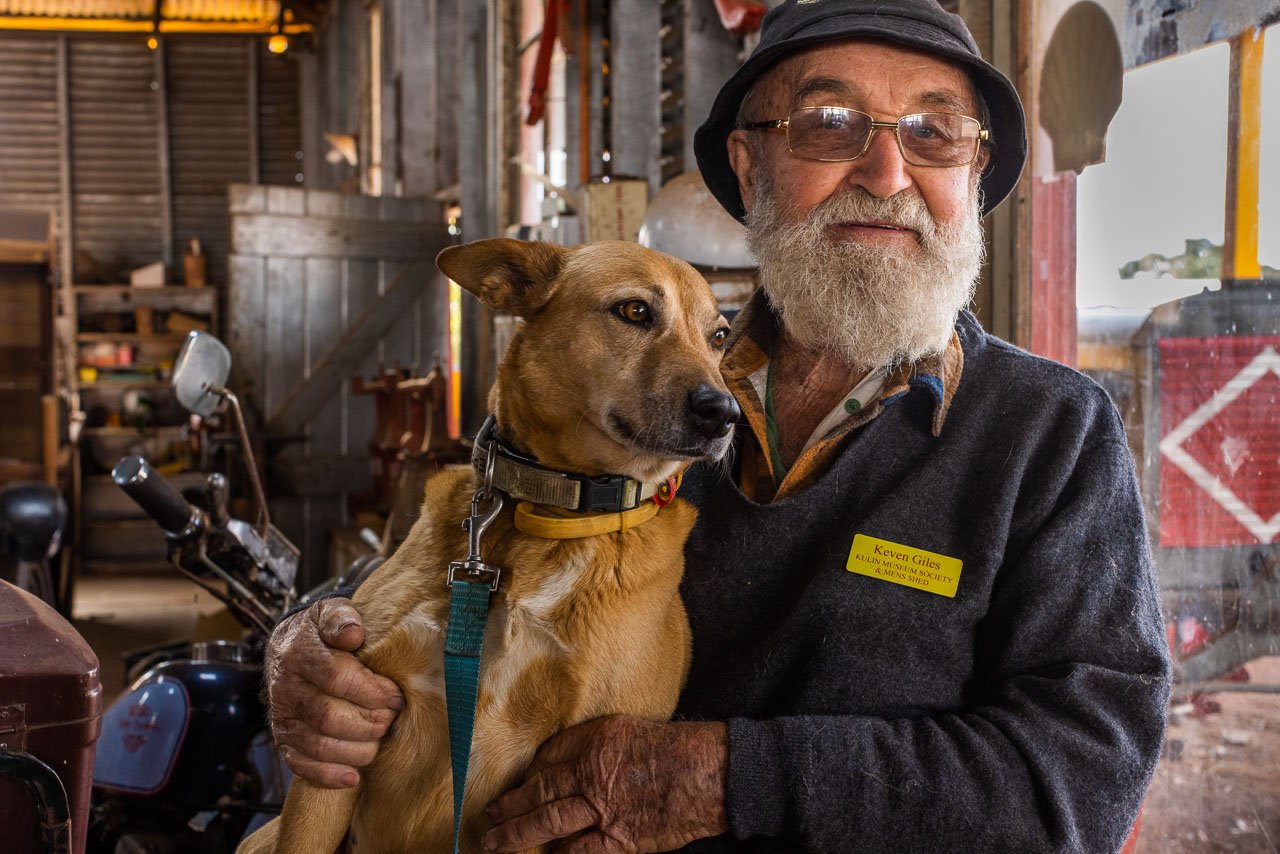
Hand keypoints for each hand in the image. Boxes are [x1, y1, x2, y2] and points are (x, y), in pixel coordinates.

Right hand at [264, 598, 404, 787]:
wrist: (289, 647)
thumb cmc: (321, 632)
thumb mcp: (330, 612)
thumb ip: (342, 618)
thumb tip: (354, 634)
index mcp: (299, 654)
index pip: (336, 678)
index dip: (372, 691)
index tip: (396, 695)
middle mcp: (286, 689)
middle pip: (329, 718)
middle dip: (369, 723)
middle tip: (391, 718)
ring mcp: (283, 717)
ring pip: (319, 746)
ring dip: (357, 749)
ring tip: (379, 738)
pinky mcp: (284, 740)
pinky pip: (302, 766)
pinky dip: (329, 775)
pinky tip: (353, 775)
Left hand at [482, 716, 727, 852]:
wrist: (710, 774)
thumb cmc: (678, 749)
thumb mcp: (630, 730)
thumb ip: (596, 745)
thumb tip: (566, 760)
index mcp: (595, 740)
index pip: (548, 756)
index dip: (529, 771)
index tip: (519, 781)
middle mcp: (592, 771)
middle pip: (539, 789)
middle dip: (509, 803)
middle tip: (488, 813)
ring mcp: (603, 807)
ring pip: (547, 820)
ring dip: (517, 832)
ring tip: (495, 841)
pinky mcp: (619, 837)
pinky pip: (579, 851)